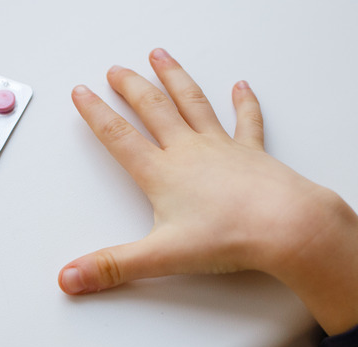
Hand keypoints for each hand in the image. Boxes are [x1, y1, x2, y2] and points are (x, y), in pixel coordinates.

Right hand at [59, 48, 357, 334]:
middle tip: (117, 70)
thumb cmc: (231, 236)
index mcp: (163, 173)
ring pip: (192, 102)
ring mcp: (222, 147)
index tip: (82, 93)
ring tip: (161, 57)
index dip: (96, 114)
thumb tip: (71, 277)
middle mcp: (189, 151)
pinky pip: (245, 120)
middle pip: (153, 109)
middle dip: (131, 87)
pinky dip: (243, 102)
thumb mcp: (162, 256)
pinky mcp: (251, 152)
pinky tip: (240, 87)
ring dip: (174, 78)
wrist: (285, 226)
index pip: (119, 137)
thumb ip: (113, 266)